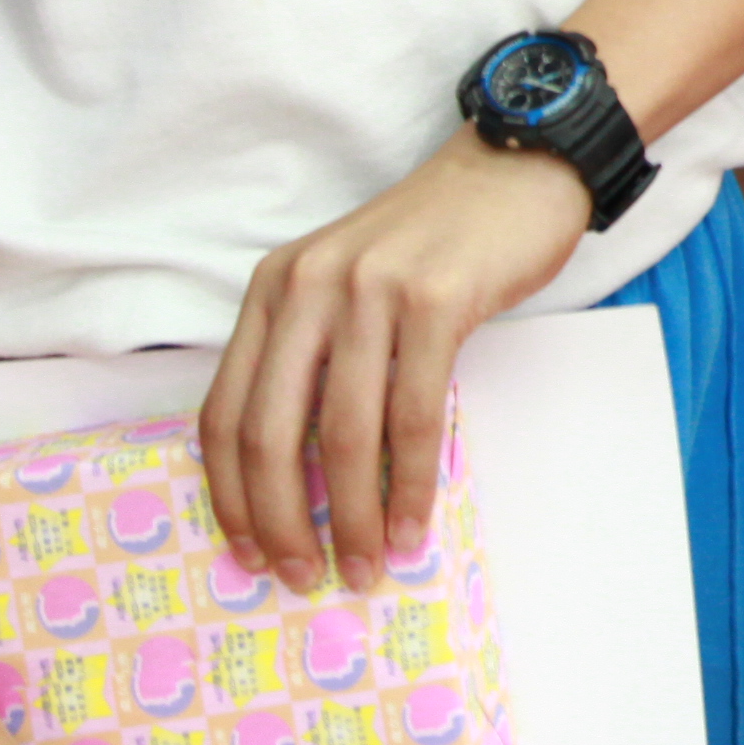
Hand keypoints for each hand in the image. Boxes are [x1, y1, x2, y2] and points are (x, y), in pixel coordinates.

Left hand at [198, 134, 589, 596]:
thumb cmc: (437, 242)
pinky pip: (414, 414)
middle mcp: (308, 286)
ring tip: (365, 566)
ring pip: (346, 433)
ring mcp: (372, 290)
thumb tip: (299, 477)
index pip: (225, 411)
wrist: (518, 167)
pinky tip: (412, 524)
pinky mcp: (437, 300)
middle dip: (281, 521)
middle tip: (302, 577)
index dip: (231, 495)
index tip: (248, 553)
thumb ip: (314, 355)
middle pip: (271, 432)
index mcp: (273, 289)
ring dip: (353, 515)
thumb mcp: (347, 285)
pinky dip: (411, 484)